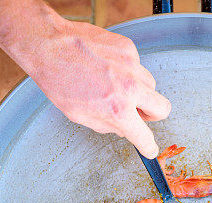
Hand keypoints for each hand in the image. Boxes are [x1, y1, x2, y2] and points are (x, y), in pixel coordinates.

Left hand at [16, 17, 170, 157]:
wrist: (48, 45)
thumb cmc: (58, 80)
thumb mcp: (79, 115)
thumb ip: (106, 125)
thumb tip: (123, 129)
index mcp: (117, 110)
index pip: (145, 137)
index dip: (148, 147)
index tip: (149, 148)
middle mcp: (130, 87)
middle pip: (163, 109)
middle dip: (152, 115)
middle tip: (137, 113)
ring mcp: (132, 65)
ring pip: (150, 85)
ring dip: (139, 90)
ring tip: (114, 85)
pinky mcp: (128, 48)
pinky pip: (137, 65)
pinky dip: (127, 70)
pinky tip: (106, 67)